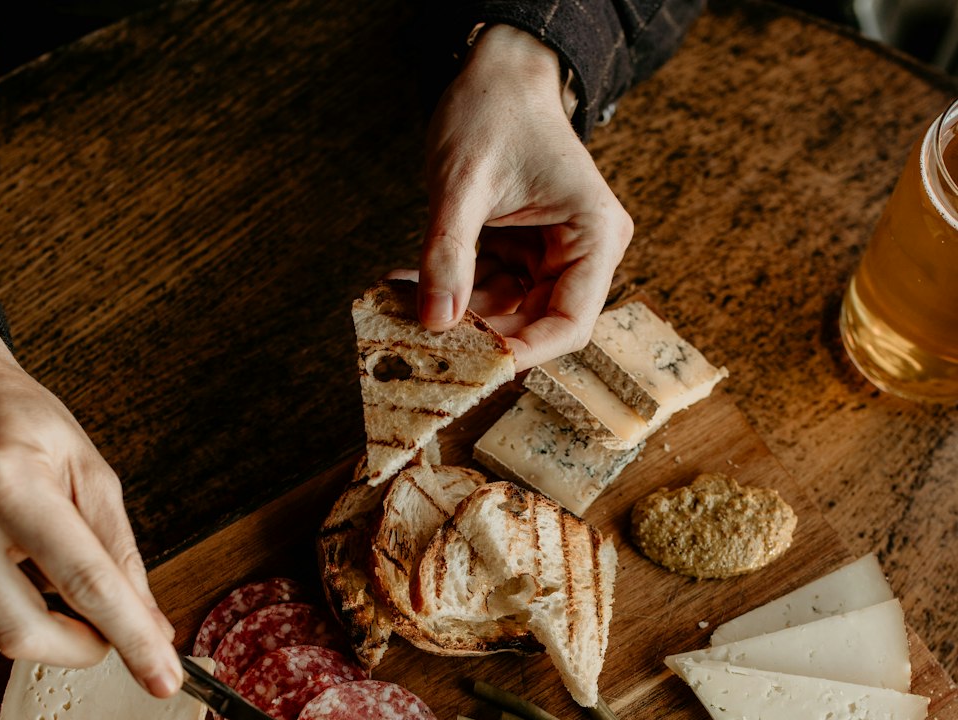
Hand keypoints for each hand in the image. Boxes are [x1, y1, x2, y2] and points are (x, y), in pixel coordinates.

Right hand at [0, 300, 181, 694]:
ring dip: (34, 633)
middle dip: (79, 649)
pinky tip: (9, 580)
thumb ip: (118, 548)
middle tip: (106, 633)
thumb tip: (150, 621)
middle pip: (22, 630)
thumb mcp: (83, 468)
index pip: (87, 580)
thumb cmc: (16, 422)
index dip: (131, 638)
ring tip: (45, 580)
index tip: (164, 680)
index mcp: (11, 482)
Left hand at [418, 24, 632, 370]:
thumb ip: (448, 253)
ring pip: (510, 313)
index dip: (526, 351)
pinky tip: (411, 285)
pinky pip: (493, 291)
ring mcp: (556, 255)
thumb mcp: (462, 182)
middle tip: (425, 340)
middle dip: (483, 334)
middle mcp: (584, 251)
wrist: (497, 72)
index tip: (477, 366)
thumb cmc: (493, 109)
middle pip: (539, 323)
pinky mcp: (528, 254)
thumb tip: (435, 321)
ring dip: (461, 316)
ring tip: (405, 305)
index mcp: (594, 234)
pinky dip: (455, 292)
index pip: (570, 322)